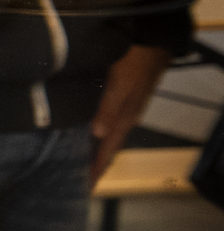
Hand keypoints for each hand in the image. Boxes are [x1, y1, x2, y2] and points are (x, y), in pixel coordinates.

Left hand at [90, 44, 172, 183]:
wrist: (153, 40)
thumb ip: (109, 108)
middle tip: (76, 182)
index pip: (108, 152)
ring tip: (80, 164)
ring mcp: (125, 109)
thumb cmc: (135, 61)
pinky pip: (109, 125)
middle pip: (108, 148)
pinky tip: (89, 135)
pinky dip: (98, 135)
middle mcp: (126, 118)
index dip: (97, 170)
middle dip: (95, 166)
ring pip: (109, 138)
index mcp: (125, 118)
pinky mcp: (122, 99)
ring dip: (96, 151)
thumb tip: (98, 134)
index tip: (85, 189)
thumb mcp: (121, 84)